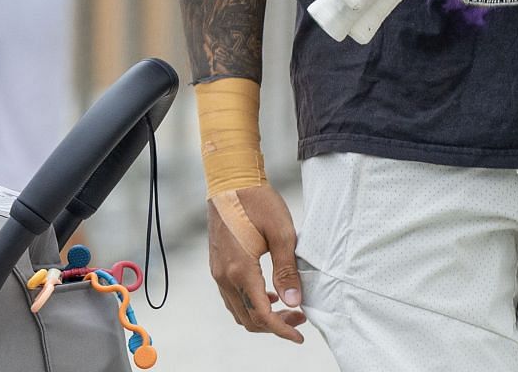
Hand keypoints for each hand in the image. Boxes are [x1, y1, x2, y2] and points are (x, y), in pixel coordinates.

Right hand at [206, 183, 307, 341]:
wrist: (231, 182)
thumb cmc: (258, 203)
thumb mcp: (282, 234)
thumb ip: (286, 271)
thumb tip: (294, 302)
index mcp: (240, 271)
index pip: (261, 314)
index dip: (281, 329)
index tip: (299, 335)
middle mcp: (224, 276)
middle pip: (248, 318)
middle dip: (274, 324)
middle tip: (299, 318)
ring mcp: (218, 272)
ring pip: (238, 309)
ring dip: (261, 315)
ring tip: (287, 306)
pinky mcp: (218, 265)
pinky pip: (232, 296)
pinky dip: (250, 303)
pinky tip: (268, 293)